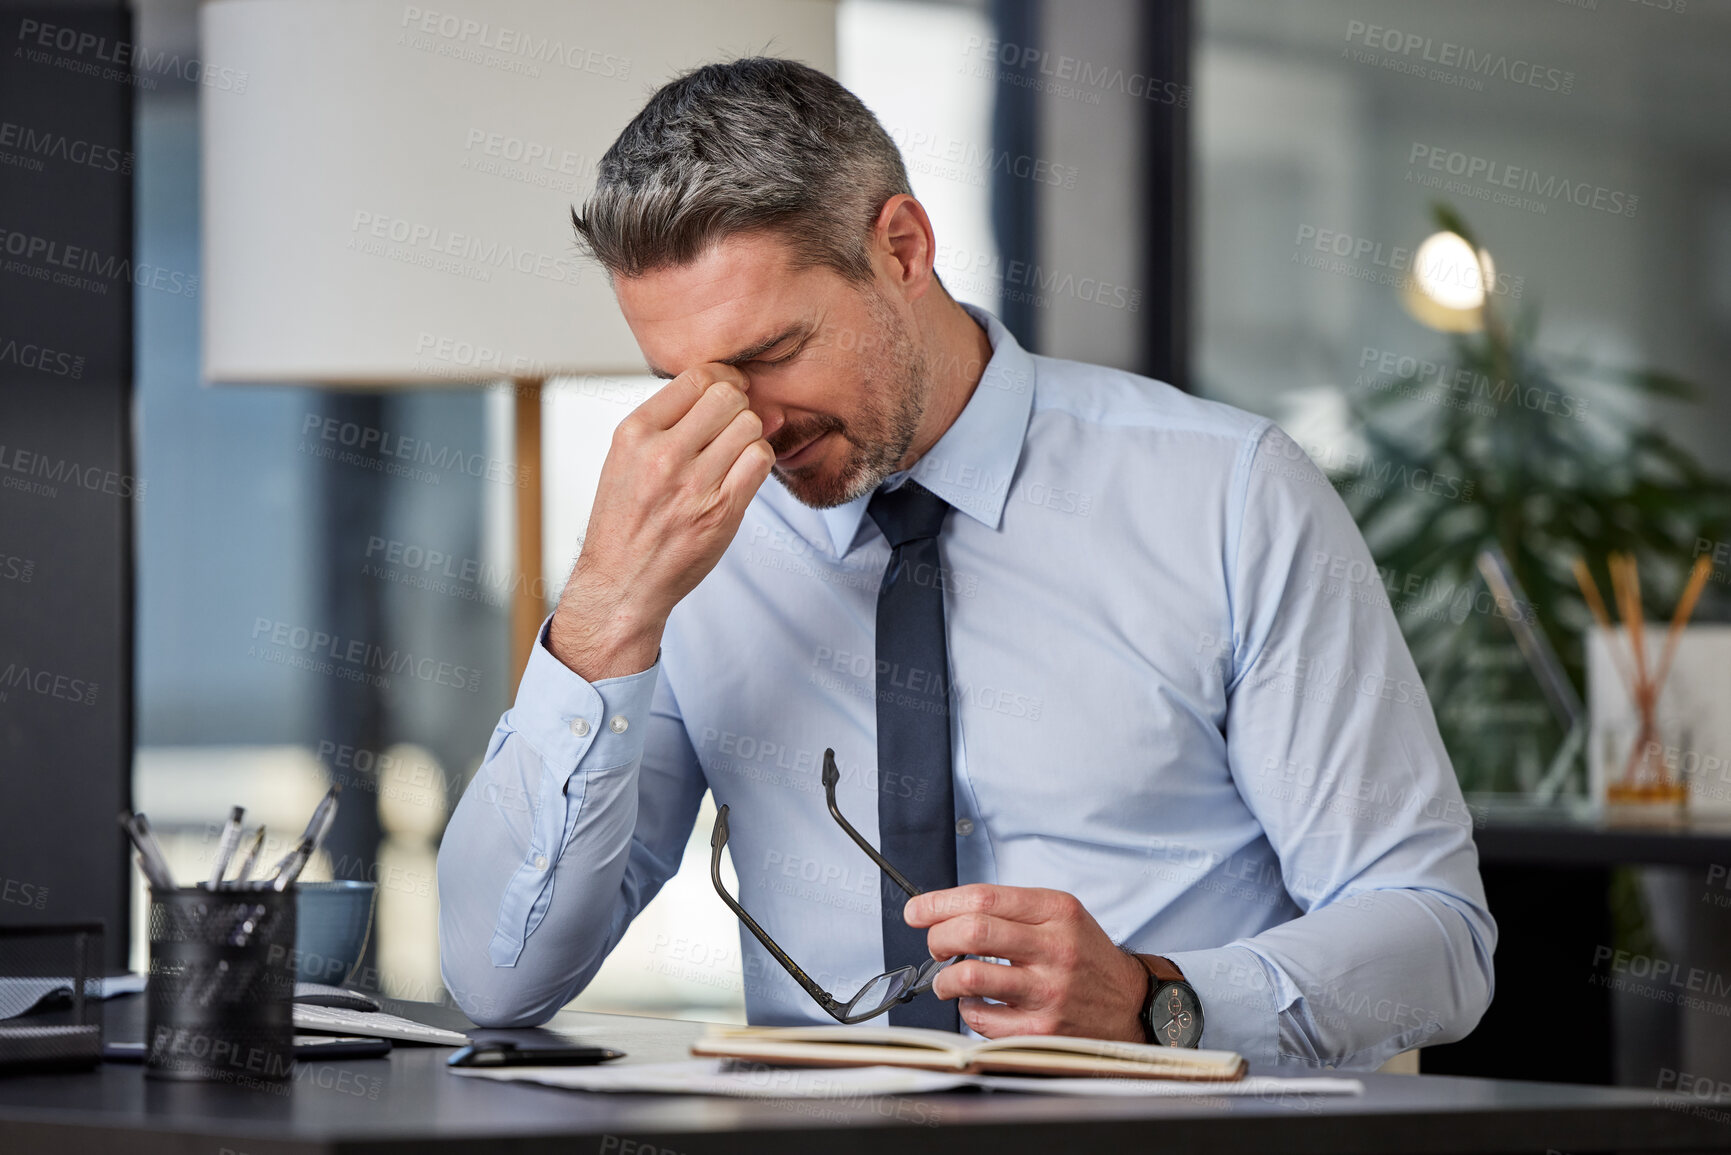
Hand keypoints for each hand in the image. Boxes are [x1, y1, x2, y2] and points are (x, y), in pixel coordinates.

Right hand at [548, 363, 773, 680]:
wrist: (622, 581)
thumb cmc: (627, 519)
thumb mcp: (627, 458)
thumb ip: (671, 421)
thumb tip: (734, 388)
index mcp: (633, 433)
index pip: (695, 377)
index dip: (721, 378)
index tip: (727, 390)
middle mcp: (661, 454)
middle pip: (727, 396)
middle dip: (737, 405)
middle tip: (732, 425)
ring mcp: (693, 484)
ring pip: (749, 425)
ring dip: (749, 434)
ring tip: (733, 453)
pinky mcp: (721, 510)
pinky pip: (760, 459)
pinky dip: (758, 460)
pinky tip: (741, 472)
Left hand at [906, 884, 1146, 1040]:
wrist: (1131, 1003)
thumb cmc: (1086, 956)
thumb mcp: (1061, 915)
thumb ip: (1011, 909)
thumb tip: (945, 911)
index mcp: (1057, 912)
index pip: (983, 898)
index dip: (939, 903)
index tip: (917, 911)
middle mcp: (1055, 948)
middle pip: (973, 931)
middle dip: (938, 937)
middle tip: (935, 945)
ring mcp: (1050, 991)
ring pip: (971, 976)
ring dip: (945, 978)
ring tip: (949, 979)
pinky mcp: (1044, 1029)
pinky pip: (983, 1018)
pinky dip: (968, 1010)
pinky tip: (976, 1004)